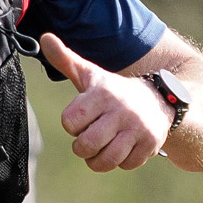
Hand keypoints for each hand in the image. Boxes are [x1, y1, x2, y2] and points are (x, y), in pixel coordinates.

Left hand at [40, 32, 173, 171]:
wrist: (159, 99)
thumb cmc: (113, 91)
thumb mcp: (90, 74)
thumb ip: (65, 60)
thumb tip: (44, 38)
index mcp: (103, 93)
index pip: (70, 122)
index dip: (72, 125)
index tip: (81, 119)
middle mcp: (121, 110)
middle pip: (86, 145)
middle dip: (82, 147)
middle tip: (87, 141)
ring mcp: (138, 128)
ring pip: (107, 159)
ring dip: (98, 160)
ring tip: (100, 149)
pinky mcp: (150, 144)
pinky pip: (125, 165)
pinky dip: (120, 162)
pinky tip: (122, 149)